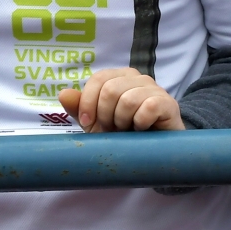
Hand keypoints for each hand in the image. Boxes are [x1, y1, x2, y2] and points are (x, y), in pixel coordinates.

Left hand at [58, 68, 184, 132]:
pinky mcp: (168, 103)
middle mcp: (137, 78)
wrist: (153, 152)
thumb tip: (62, 94)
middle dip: (105, 116)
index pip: (98, 79)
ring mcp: (154, 89)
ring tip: (128, 130)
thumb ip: (79, 108)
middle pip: (110, 90)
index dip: (88, 102)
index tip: (87, 123)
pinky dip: (140, 124)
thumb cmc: (124, 134)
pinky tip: (142, 130)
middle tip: (113, 129)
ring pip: (127, 100)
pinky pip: (147, 108)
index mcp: (119, 77)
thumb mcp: (96, 124)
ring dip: (122, 122)